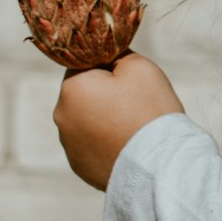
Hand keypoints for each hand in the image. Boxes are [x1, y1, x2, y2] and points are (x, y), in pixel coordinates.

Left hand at [54, 51, 184, 190]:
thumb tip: (107, 56)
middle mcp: (62, 116)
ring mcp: (69, 145)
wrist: (159, 165)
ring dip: (104, 120)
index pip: (85, 64)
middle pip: (84, 94)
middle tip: (135, 105)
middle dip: (104, 95)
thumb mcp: (140, 66)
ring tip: (133, 129)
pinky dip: (105, 143)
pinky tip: (127, 147)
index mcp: (72, 87)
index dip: (110, 68)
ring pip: (86, 120)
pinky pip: (91, 145)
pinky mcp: (79, 166)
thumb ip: (117, 53)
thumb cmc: (150, 110)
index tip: (130, 79)